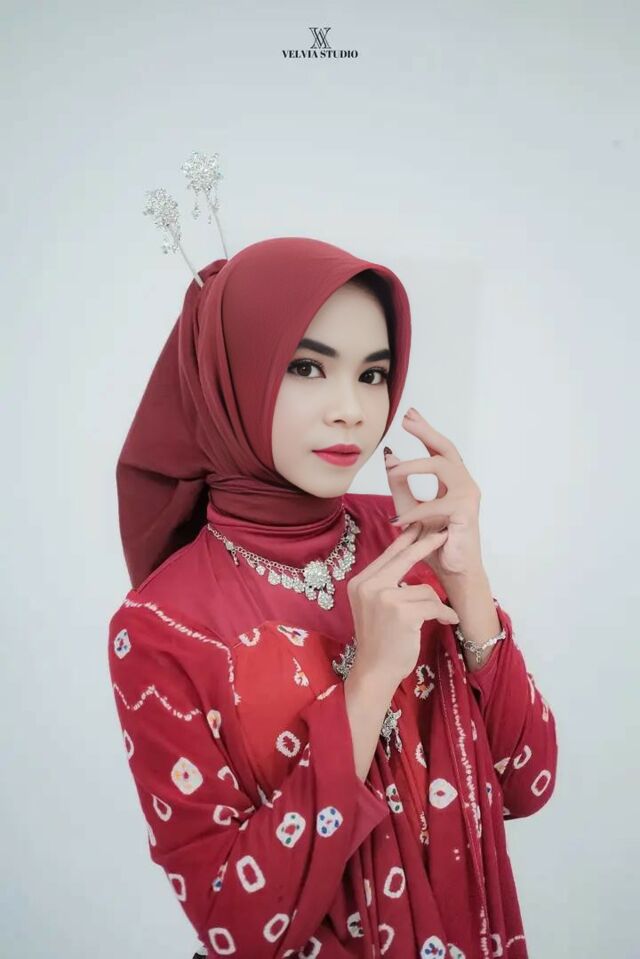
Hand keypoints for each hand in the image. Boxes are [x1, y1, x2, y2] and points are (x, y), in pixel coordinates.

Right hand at [347, 525, 459, 685]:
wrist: (375, 671)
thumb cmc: (380, 640)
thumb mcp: (375, 605)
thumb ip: (386, 582)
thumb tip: (407, 555)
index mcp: (360, 582)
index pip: (388, 555)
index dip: (406, 539)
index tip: (419, 525)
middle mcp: (369, 586)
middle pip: (405, 557)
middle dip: (427, 544)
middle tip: (443, 534)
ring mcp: (384, 599)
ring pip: (424, 588)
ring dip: (435, 604)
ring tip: (438, 616)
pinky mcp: (402, 613)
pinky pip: (433, 604)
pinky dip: (443, 613)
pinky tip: (446, 621)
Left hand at [384, 408, 484, 581]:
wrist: (453, 571)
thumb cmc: (436, 543)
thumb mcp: (410, 509)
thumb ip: (400, 486)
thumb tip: (389, 457)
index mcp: (452, 482)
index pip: (438, 450)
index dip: (424, 431)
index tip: (409, 415)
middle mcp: (464, 484)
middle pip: (446, 448)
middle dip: (426, 431)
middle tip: (407, 419)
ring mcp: (467, 496)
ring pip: (440, 466)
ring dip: (413, 465)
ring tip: (392, 470)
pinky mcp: (465, 512)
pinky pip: (434, 504)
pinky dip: (413, 512)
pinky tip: (396, 521)